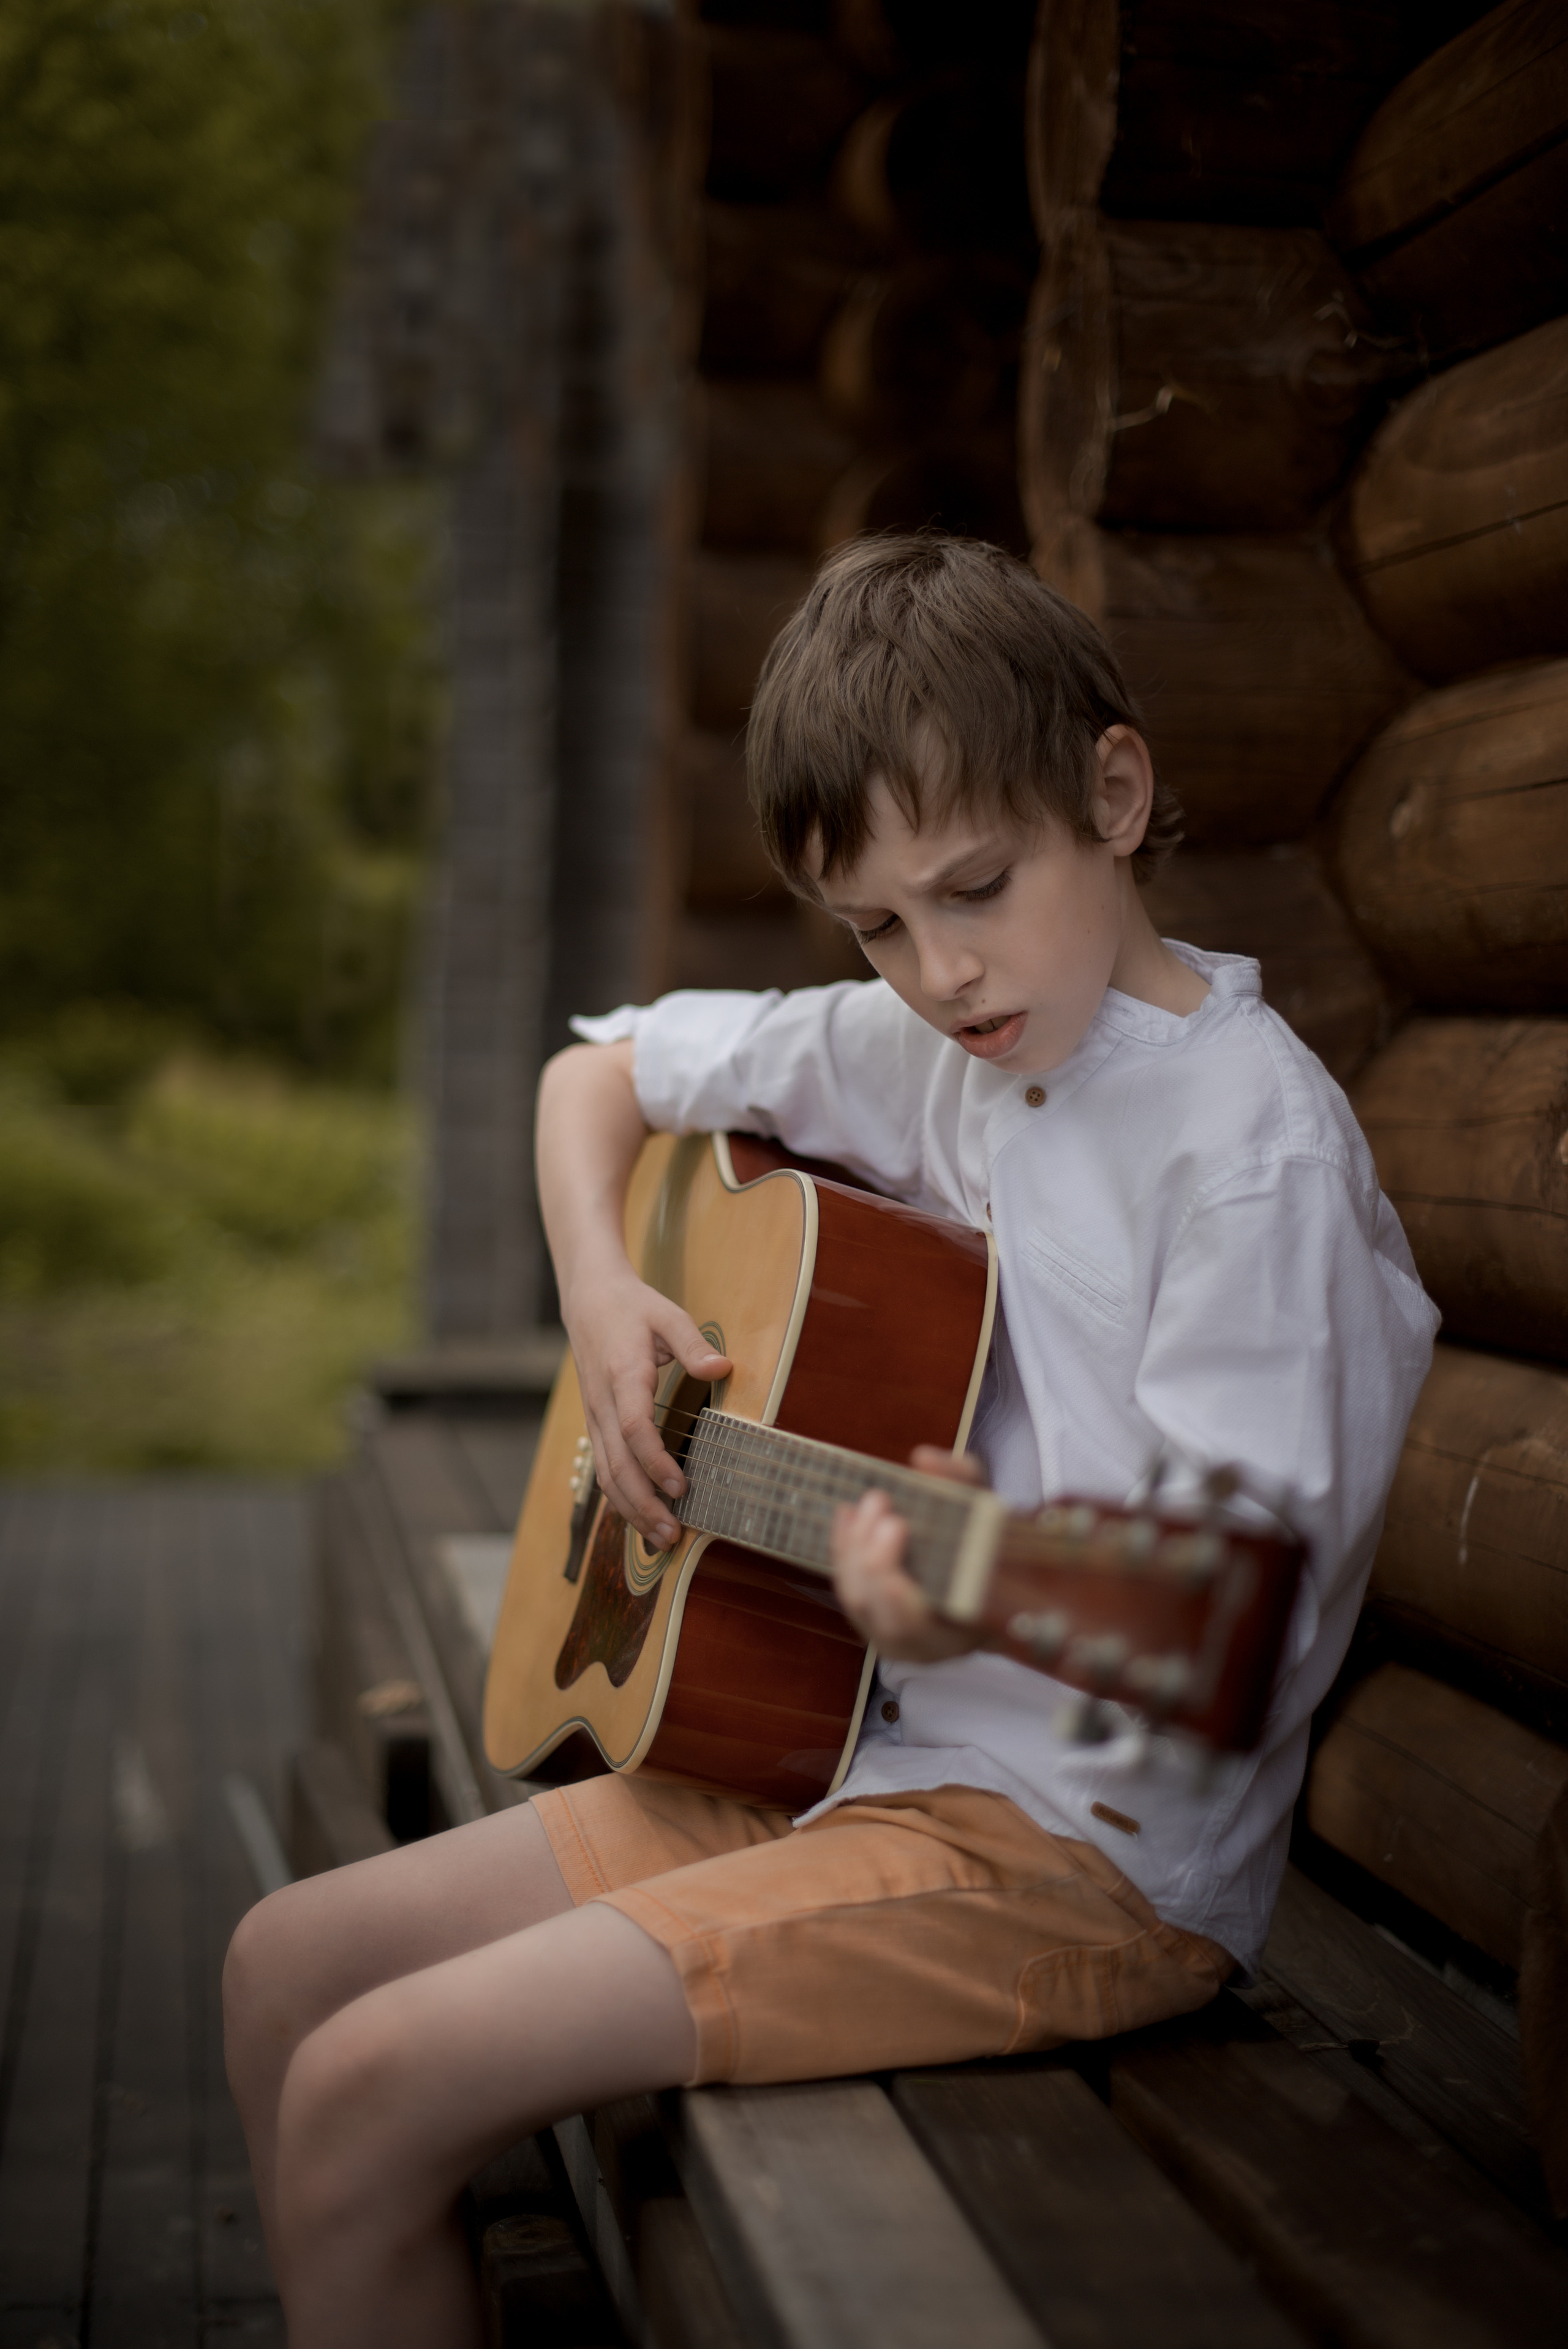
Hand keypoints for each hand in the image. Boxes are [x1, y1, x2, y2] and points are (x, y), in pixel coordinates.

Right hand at [563, 1268, 731, 1547]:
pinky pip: (603, 1468)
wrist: (588, 1302)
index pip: (633, 1427)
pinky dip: (620, 1497)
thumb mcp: (667, 1314)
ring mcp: (595, 1417)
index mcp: (623, 1375)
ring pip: (605, 1474)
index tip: (681, 1485)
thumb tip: (722, 1368)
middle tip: (673, 1534)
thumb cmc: (633, 1308)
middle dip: (644, 1503)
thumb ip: (693, 1343)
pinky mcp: (596, 1424)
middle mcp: (603, 1403)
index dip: (655, 1461)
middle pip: (616, 1464)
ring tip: (662, 1537)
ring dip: (631, 1509)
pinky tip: (642, 1516)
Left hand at [829, 1446, 988, 1661]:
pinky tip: (848, 1513)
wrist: (982, 1580)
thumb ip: (963, 1483)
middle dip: (873, 1556)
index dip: (897, 1593)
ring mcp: (886, 1632)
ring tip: (871, 1502)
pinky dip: (843, 1546)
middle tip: (882, 1504)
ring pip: (856, 1597)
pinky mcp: (868, 1614)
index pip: (917, 1627)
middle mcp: (917, 1645)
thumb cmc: (990, 1551)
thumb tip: (924, 1458)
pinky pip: (846, 1585)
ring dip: (856, 1546)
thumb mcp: (992, 1513)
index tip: (896, 1538)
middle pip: (878, 1611)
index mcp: (956, 1635)